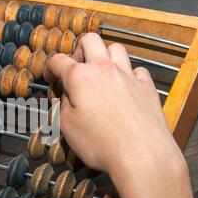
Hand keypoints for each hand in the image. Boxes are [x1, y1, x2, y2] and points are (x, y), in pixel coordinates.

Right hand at [45, 33, 183, 187]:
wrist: (142, 156)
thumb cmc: (101, 144)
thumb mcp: (68, 127)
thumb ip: (64, 105)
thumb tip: (69, 95)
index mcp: (81, 77)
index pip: (59, 60)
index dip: (50, 67)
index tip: (50, 76)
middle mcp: (105, 69)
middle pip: (90, 40)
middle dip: (79, 50)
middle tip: (76, 68)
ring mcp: (128, 76)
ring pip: (116, 48)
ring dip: (105, 56)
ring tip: (100, 74)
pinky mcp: (147, 87)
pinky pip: (136, 69)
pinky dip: (128, 74)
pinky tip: (124, 88)